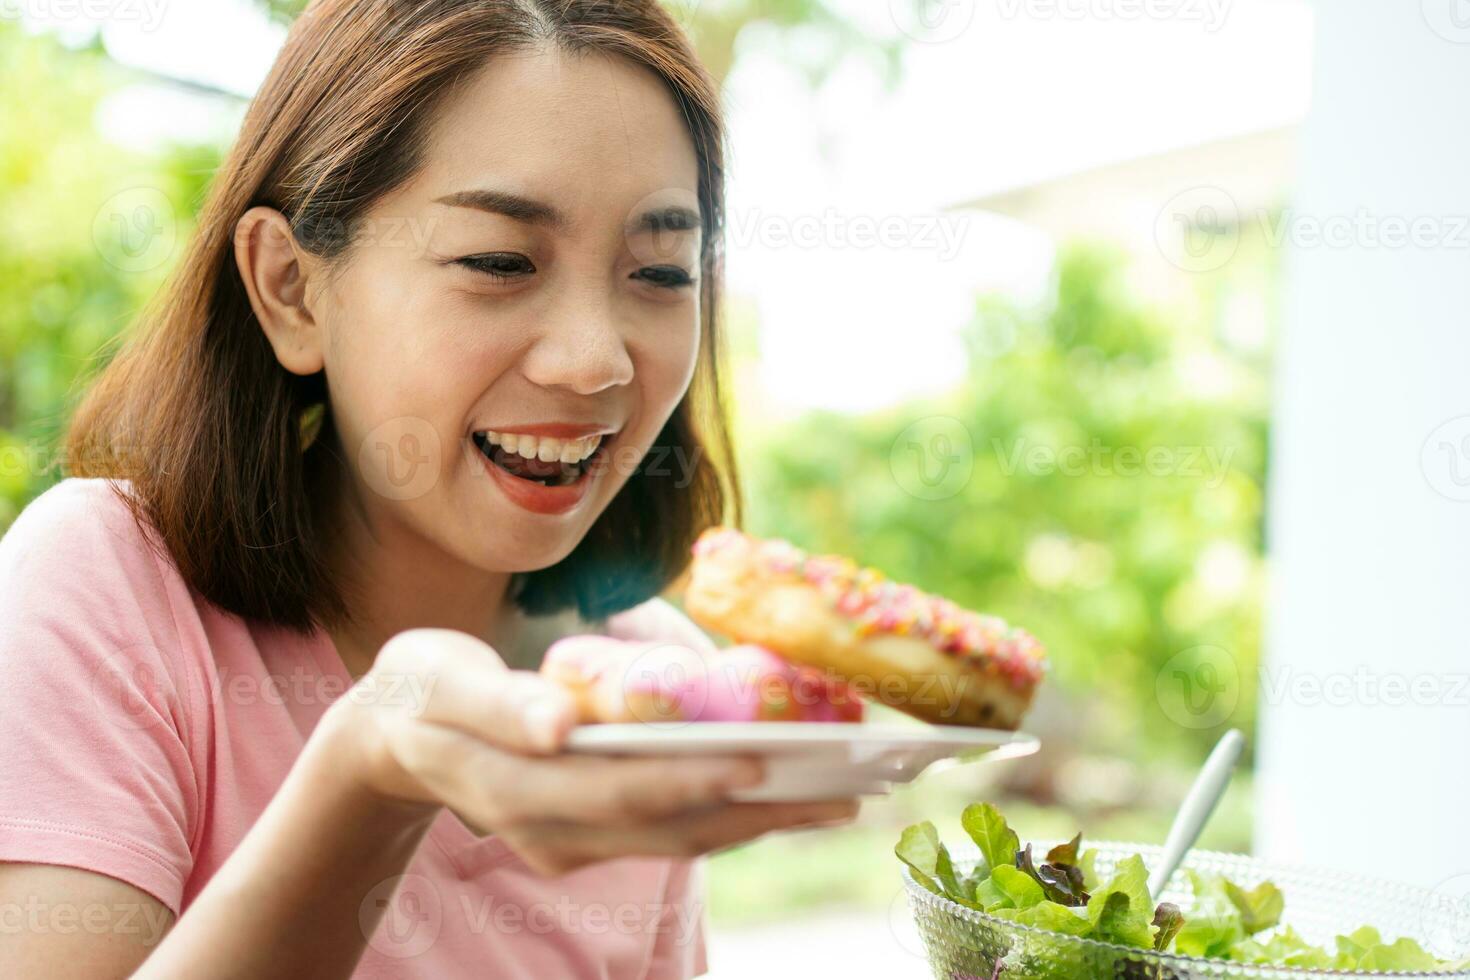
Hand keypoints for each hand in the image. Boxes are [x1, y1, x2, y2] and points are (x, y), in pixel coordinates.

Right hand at [318, 627, 858, 875]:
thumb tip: (559, 723)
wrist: (395, 738)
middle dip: (755, 812)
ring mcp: (568, 841)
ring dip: (757, 822)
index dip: (688, 779)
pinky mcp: (585, 837)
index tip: (757, 763)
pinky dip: (728, 816)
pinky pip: (668, 831)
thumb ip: (498, 704)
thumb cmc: (421, 692)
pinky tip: (778, 796)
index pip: (616, 790)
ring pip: (677, 838)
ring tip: (835, 799)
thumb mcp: (440, 681)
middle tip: (842, 792)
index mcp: (514, 786)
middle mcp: (548, 829)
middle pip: (667, 826)